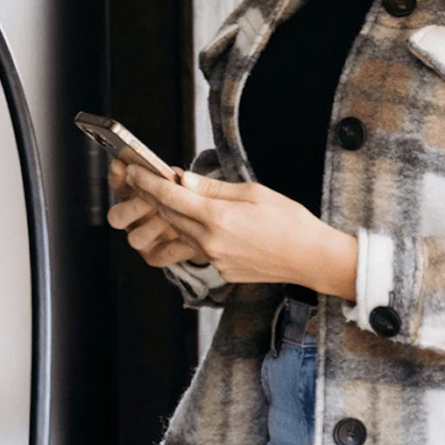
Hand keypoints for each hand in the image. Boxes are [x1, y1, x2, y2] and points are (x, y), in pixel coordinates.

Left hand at [115, 159, 357, 296]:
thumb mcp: (253, 193)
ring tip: (163, 201)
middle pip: (169, 216)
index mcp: (218, 218)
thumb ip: (215, 189)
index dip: (149, 183)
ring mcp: (214, 260)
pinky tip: (193, 224)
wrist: (310, 258)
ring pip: (179, 234)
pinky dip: (190, 235)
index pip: (171, 196)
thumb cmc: (289, 220)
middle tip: (140, 181)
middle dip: (152, 197)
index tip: (134, 172)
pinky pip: (196, 250)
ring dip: (168, 217)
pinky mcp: (221, 272)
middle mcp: (210, 242)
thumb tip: (185, 181)